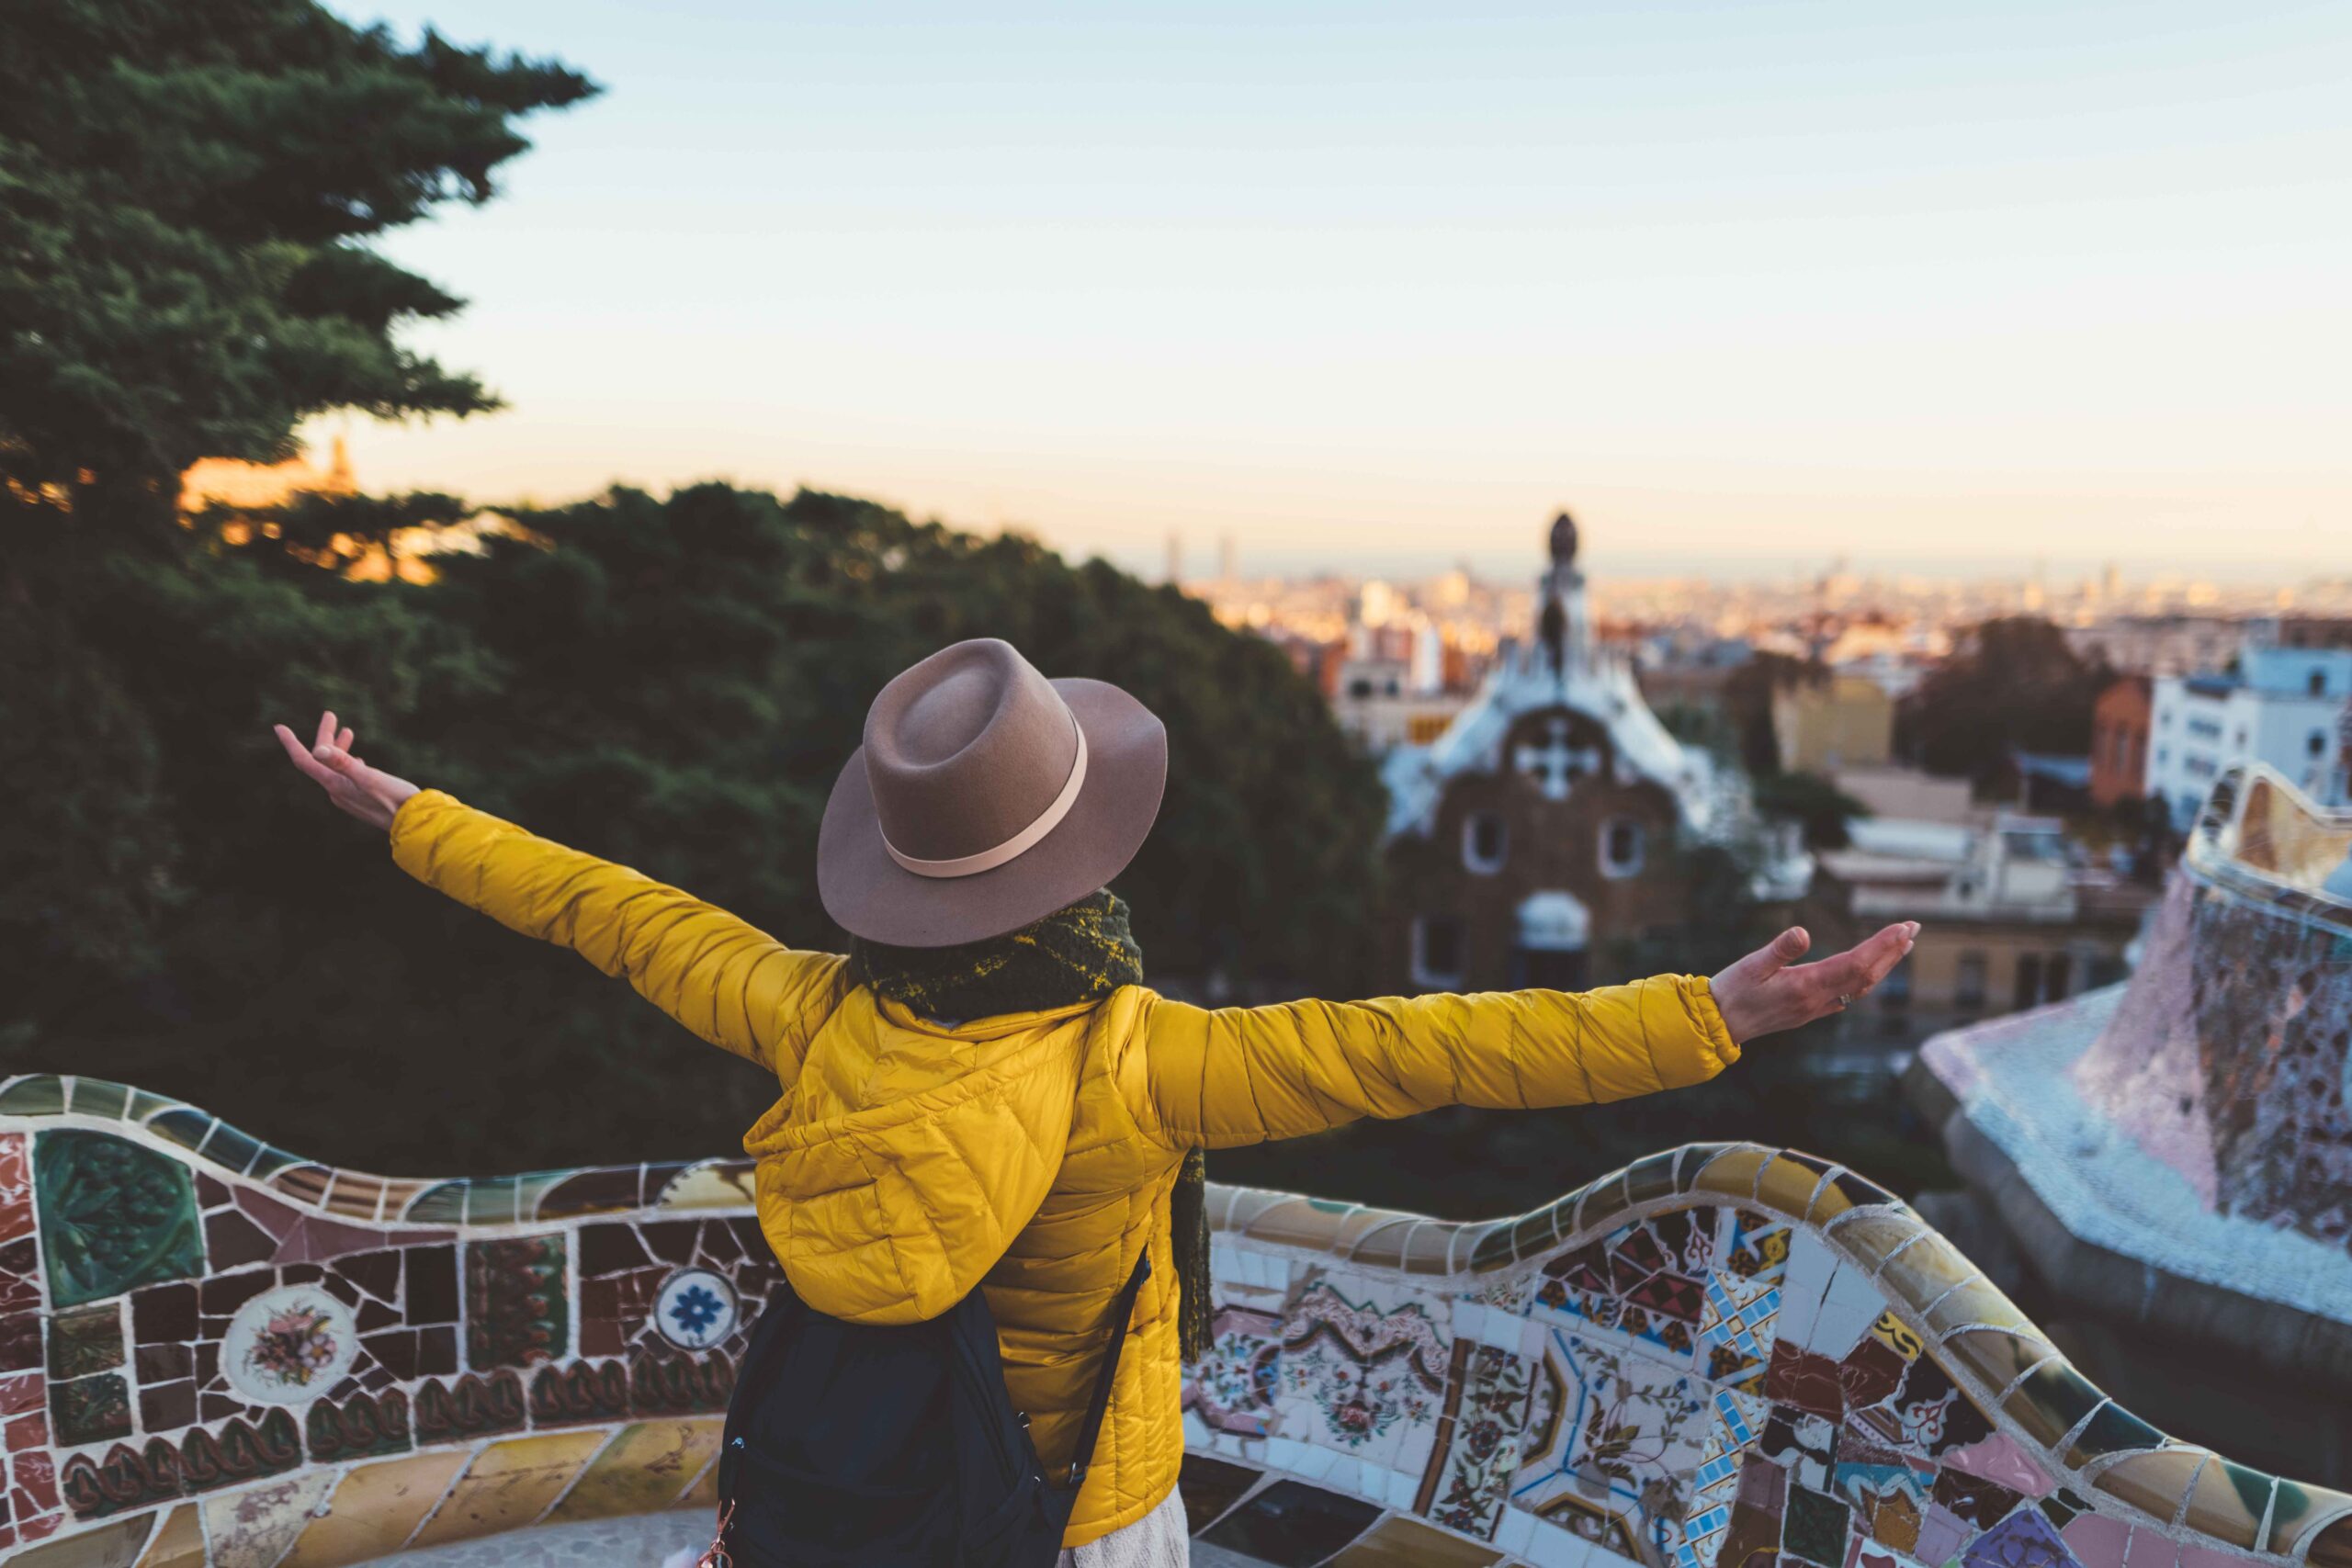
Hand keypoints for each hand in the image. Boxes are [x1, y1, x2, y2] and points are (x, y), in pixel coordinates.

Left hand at [272, 711, 420, 832]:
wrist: (414, 824)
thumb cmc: (395, 799)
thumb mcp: (369, 777)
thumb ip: (343, 763)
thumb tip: (318, 749)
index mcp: (335, 785)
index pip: (306, 761)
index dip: (291, 743)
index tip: (279, 727)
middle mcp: (337, 791)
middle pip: (322, 760)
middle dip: (325, 737)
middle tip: (330, 714)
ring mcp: (348, 796)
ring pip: (335, 768)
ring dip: (338, 748)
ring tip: (347, 731)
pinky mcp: (360, 799)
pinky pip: (346, 777)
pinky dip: (349, 762)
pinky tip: (359, 760)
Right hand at [1708, 922, 1917, 1044]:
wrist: (1720, 1025)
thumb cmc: (1732, 992)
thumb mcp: (1750, 965)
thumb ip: (1779, 949)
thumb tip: (1803, 931)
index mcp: (1806, 986)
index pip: (1856, 964)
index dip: (1881, 946)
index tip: (1902, 927)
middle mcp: (1818, 1000)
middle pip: (1867, 976)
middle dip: (1892, 951)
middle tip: (1913, 927)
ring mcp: (1816, 1008)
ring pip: (1861, 987)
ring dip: (1884, 964)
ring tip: (1902, 945)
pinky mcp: (1810, 1009)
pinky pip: (1849, 994)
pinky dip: (1867, 977)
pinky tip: (1872, 969)